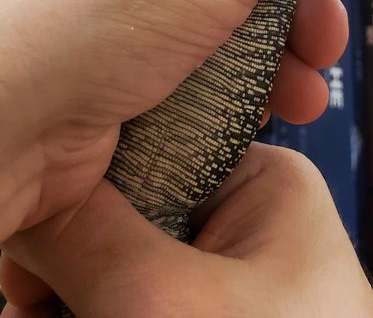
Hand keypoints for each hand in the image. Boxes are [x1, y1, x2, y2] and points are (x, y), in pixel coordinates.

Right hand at [2, 144, 372, 316]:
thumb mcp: (169, 300)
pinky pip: (138, 304)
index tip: (37, 237)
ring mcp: (230, 284)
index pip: (151, 150)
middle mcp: (248, 225)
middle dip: (71, 264)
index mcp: (265, 183)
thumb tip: (30, 200)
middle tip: (27, 300)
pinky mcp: (210, 317)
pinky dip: (95, 317)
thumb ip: (90, 237)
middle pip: (128, 217)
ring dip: (74, 301)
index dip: (84, 191)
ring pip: (123, 270)